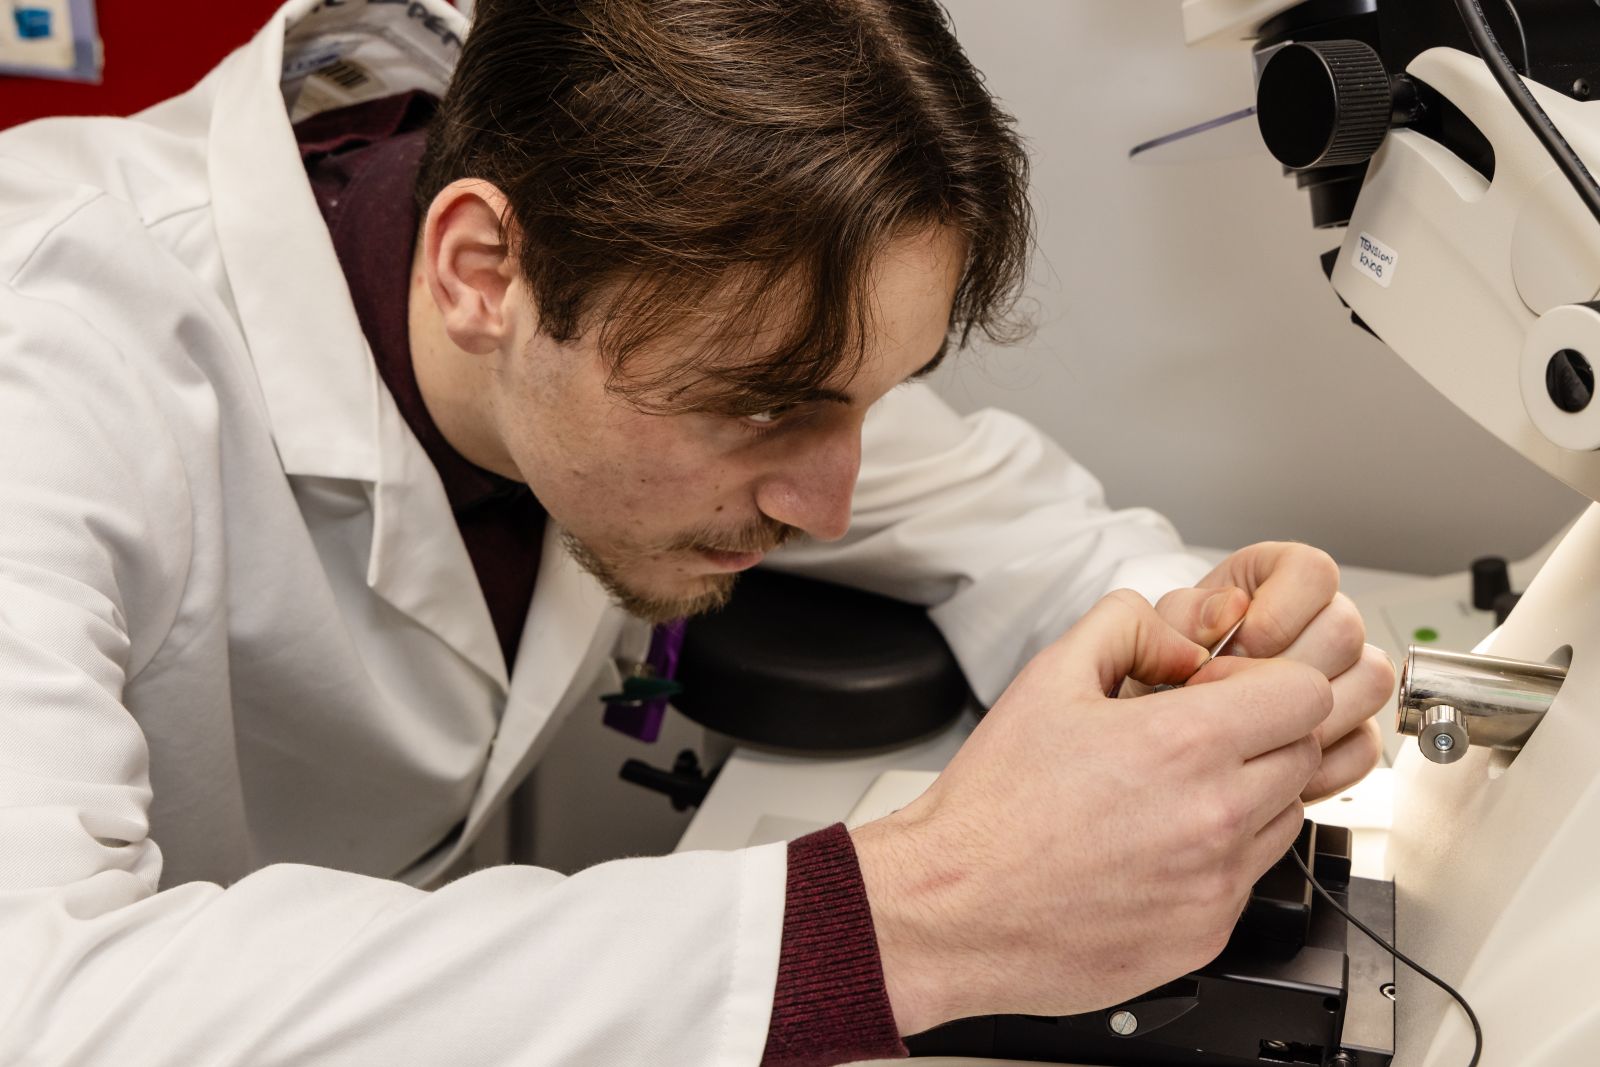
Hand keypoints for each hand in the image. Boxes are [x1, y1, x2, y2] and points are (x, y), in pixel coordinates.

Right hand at [851, 590, 1331, 1034]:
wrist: (955, 907)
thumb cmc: (993, 807)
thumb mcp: (1048, 678)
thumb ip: (1126, 626)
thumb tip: (1183, 636)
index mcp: (1185, 744)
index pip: (1306, 693)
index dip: (1266, 681)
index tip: (1222, 692)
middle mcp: (1216, 817)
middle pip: (1304, 752)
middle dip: (1261, 734)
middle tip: (1192, 740)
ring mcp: (1216, 884)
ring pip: (1285, 816)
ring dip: (1247, 795)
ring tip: (1165, 795)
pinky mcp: (1206, 933)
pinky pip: (1247, 879)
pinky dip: (1216, 856)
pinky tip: (1152, 847)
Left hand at [1151, 543, 1392, 801]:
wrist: (1154, 741)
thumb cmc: (1153, 679)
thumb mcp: (1151, 639)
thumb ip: (1183, 614)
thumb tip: (1229, 607)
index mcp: (1268, 583)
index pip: (1314, 572)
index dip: (1282, 608)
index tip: (1244, 642)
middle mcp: (1313, 624)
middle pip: (1345, 628)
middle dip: (1286, 668)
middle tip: (1235, 694)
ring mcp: (1339, 678)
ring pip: (1369, 680)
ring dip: (1308, 714)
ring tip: (1251, 731)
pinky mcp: (1349, 734)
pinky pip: (1365, 744)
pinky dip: (1321, 762)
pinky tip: (1272, 764)